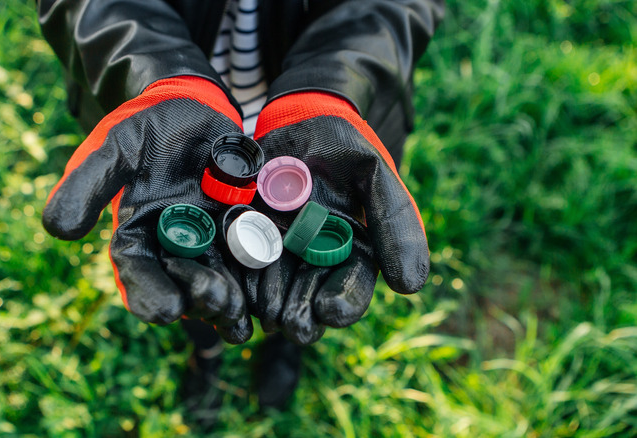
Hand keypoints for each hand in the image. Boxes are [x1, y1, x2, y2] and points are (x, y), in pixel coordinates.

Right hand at [43, 76, 252, 337]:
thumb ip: (88, 184)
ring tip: (242, 315)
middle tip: (216, 306)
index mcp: (138, 237)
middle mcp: (174, 248)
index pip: (138, 273)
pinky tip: (274, 290)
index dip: (149, 294)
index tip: (163, 311)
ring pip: (222, 278)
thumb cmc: (145, 126)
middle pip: (184, 283)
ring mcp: (212, 241)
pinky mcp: (246, 228)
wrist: (192, 107)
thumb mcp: (114, 147)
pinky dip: (263, 272)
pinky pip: (255, 254)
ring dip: (232, 299)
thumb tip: (57, 230)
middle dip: (199, 298)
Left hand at [248, 91, 429, 344]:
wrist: (296, 121)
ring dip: (268, 304)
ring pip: (272, 291)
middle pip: (309, 300)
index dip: (344, 303)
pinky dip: (238, 278)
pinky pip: (240, 266)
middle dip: (301, 315)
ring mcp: (280, 254)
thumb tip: (411, 286)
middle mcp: (315, 262)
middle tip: (291, 324)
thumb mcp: (373, 173)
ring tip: (263, 310)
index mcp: (353, 253)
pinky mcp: (246, 240)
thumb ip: (395, 222)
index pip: (351, 288)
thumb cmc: (343, 147)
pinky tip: (235, 287)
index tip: (331, 311)